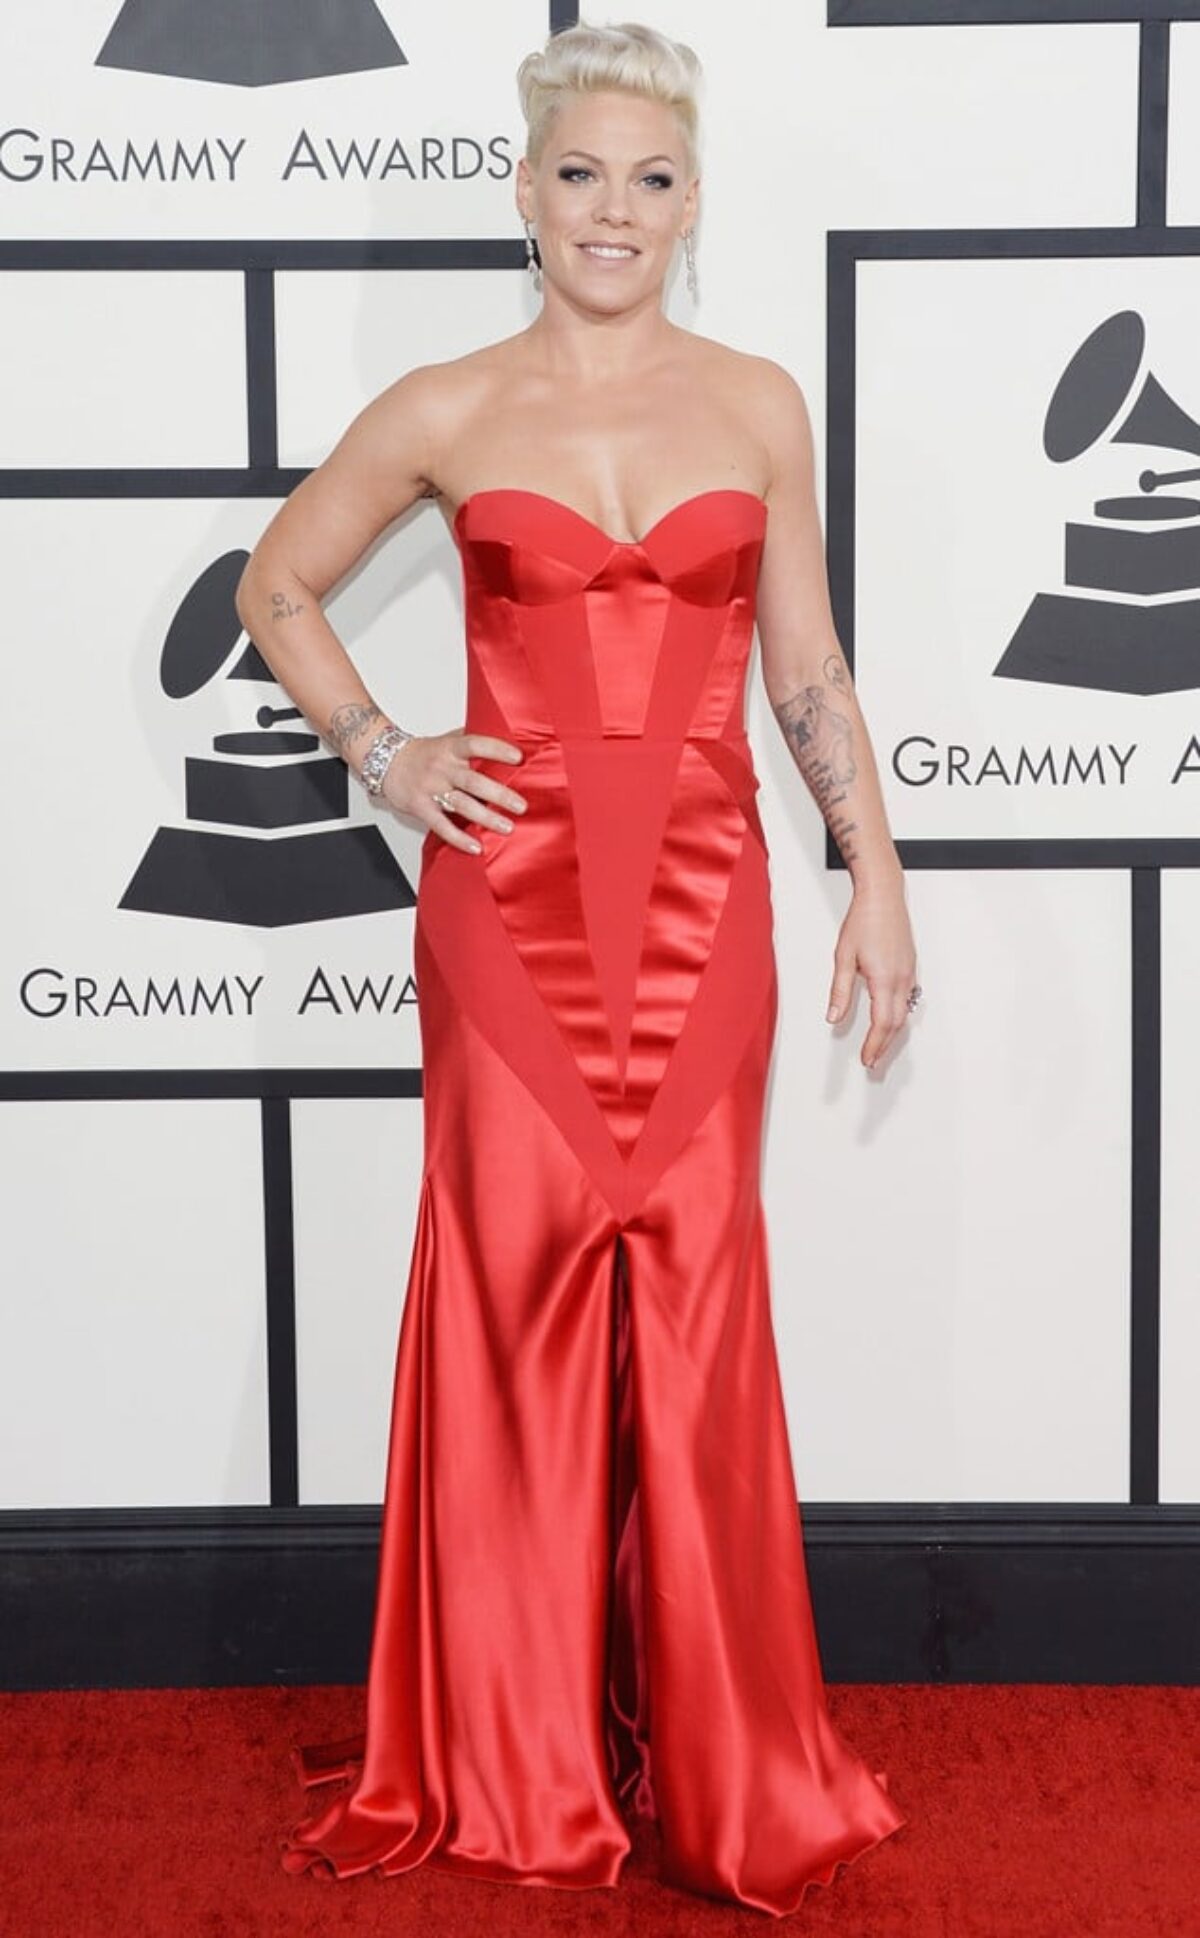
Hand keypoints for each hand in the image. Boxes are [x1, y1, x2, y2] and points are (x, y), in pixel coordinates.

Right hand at [379, 728, 526, 854]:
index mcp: (450, 749)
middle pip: (473, 781)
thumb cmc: (425, 754)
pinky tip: (475, 846)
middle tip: (520, 805)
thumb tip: (508, 733)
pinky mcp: (422, 808)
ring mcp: (431, 789)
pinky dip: (458, 838)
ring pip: (461, 805)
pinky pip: (441, 825)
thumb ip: (472, 739)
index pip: (475, 744)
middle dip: (499, 794)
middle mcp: (442, 768)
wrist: (388, 763)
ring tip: (507, 827)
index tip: (518, 757)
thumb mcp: (447, 740)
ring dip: (486, 818)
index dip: (496, 749)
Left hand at [826, 877, 917, 1070]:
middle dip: (884, 1045)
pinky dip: (899, 1015)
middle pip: (896, 1023)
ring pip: (905, 1012)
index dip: (874, 1045)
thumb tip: (833, 1016)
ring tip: (880, 1045)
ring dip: (893, 1032)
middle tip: (872, 1059)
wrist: (883, 896)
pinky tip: (891, 1018)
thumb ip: (840, 991)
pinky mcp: (910, 966)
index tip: (867, 1059)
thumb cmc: (864, 920)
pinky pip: (908, 998)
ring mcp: (909, 972)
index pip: (882, 1023)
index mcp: (884, 979)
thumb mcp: (843, 957)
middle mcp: (901, 978)